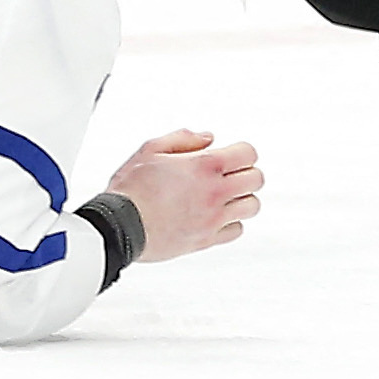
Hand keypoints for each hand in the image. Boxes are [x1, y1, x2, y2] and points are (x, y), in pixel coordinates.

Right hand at [102, 129, 262, 262]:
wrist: (121, 225)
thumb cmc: (131, 187)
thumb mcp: (150, 149)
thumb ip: (183, 138)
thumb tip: (208, 138)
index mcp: (204, 166)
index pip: (248, 154)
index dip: (242, 151)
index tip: (232, 154)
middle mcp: (215, 192)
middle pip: (257, 179)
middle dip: (246, 172)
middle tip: (231, 173)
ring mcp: (214, 218)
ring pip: (252, 206)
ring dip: (243, 198)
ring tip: (226, 195)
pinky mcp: (208, 240)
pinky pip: (237, 230)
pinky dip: (232, 222)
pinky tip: (216, 215)